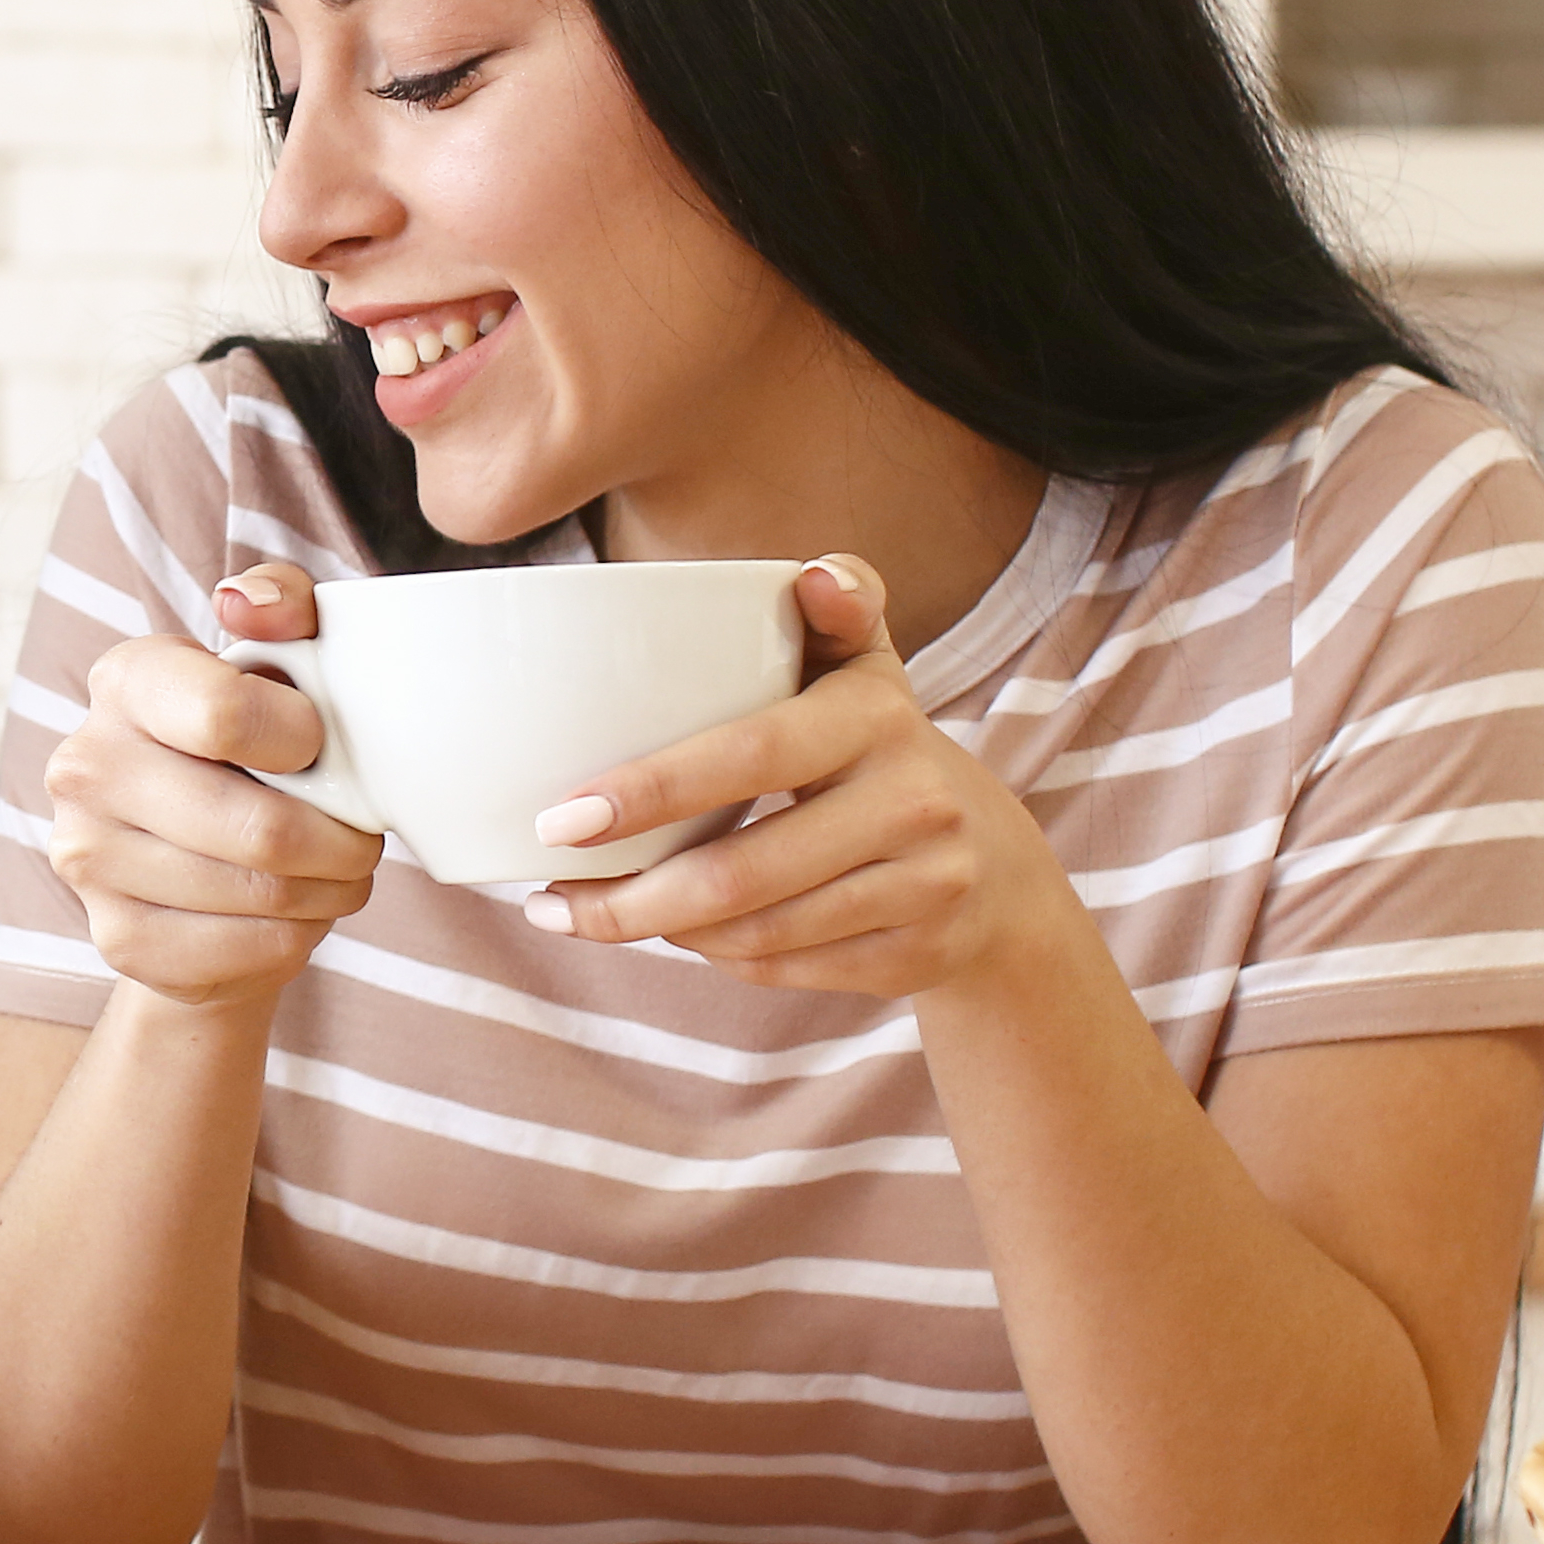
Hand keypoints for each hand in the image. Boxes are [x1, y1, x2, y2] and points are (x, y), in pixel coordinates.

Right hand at [41, 563, 388, 1011]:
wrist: (193, 847)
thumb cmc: (255, 735)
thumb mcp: (282, 649)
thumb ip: (283, 601)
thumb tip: (244, 608)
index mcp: (124, 680)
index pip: (224, 717)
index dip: (303, 739)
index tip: (317, 746)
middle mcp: (84, 767)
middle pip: (259, 830)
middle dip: (342, 843)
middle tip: (360, 837)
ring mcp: (88, 859)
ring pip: (263, 898)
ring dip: (330, 892)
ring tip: (333, 872)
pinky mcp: (117, 940)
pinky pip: (248, 955)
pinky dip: (295, 940)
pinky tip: (291, 913)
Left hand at [517, 556, 1118, 1014]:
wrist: (996, 867)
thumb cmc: (879, 750)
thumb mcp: (864, 672)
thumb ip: (835, 610)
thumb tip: (815, 572)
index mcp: (876, 716)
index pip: (748, 756)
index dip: (651, 792)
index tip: (560, 819)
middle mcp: (911, 802)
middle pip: (738, 876)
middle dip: (626, 898)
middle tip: (547, 903)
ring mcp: (922, 887)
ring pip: (754, 935)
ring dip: (659, 932)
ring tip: (594, 915)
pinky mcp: (915, 956)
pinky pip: (784, 970)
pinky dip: (719, 959)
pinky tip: (678, 937)